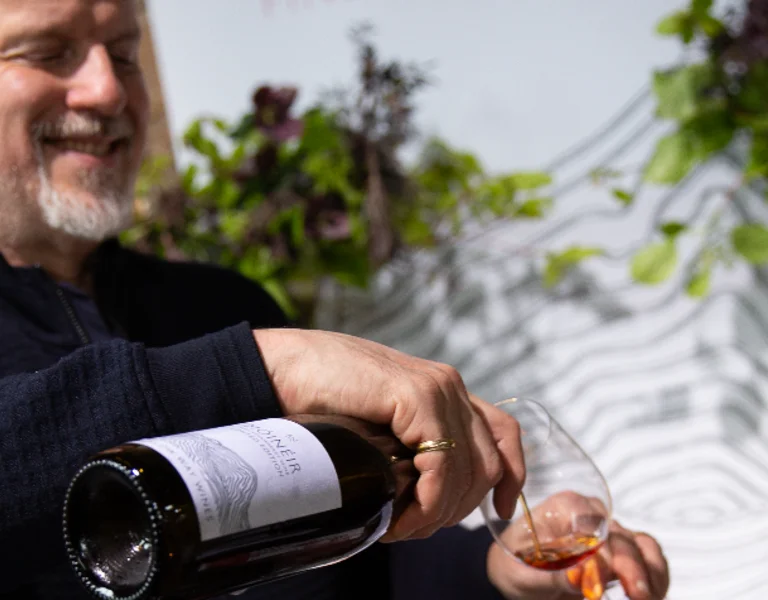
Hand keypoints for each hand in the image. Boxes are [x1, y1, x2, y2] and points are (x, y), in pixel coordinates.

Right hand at [253, 328, 525, 540]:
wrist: (283, 366)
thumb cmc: (322, 395)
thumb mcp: (380, 422)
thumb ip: (410, 442)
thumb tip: (429, 494)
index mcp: (446, 389)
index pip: (503, 433)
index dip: (513, 475)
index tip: (503, 510)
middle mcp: (450, 386)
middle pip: (489, 463)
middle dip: (459, 510)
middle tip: (415, 529)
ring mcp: (438, 388)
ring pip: (469, 472)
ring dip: (438, 514)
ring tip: (400, 528)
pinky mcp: (418, 396)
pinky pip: (441, 469)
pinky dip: (426, 505)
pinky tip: (398, 519)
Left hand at [487, 519, 669, 599]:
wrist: (521, 572)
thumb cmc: (516, 566)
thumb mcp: (522, 574)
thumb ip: (549, 575)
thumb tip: (579, 576)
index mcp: (565, 507)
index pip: (591, 524)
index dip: (600, 553)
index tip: (599, 581)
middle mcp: (593, 513)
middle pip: (620, 537)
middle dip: (631, 568)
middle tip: (636, 595)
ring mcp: (612, 530)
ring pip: (643, 546)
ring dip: (651, 573)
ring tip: (646, 597)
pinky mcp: (625, 550)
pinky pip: (651, 558)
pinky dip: (656, 577)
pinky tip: (652, 595)